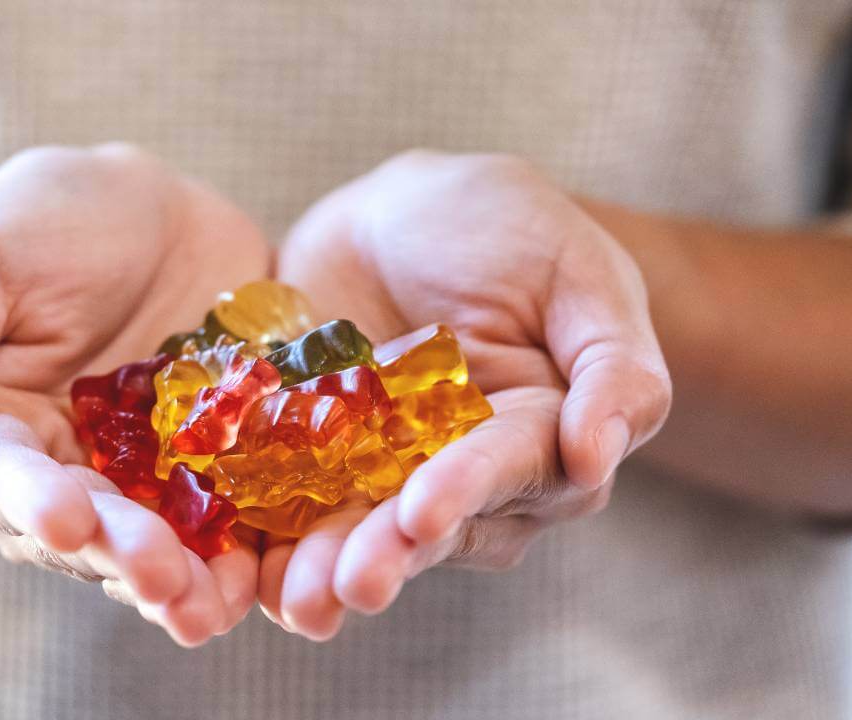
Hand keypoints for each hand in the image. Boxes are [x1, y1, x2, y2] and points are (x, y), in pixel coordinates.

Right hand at [0, 145, 268, 645]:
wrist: (153, 207)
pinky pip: (230, 518)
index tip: (65, 519)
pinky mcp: (215, 468)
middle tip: (161, 576)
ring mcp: (144, 478)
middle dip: (120, 556)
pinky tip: (263, 575)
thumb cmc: (43, 220)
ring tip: (210, 606)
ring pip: (156, 544)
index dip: (32, 505)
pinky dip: (246, 550)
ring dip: (182, 582)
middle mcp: (64, 472)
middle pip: (85, 532)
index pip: (1, 482)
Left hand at [262, 151, 671, 639]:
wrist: (392, 217)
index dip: (468, 489)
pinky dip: (264, 542)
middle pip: (432, 525)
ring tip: (294, 600)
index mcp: (540, 432)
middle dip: (390, 554)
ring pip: (360, 533)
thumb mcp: (574, 268)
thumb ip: (611, 361)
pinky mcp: (314, 470)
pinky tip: (240, 571)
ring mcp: (384, 479)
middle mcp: (465, 474)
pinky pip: (291, 511)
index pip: (512, 468)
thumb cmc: (503, 227)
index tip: (424, 511)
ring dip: (326, 570)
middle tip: (352, 584)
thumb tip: (601, 457)